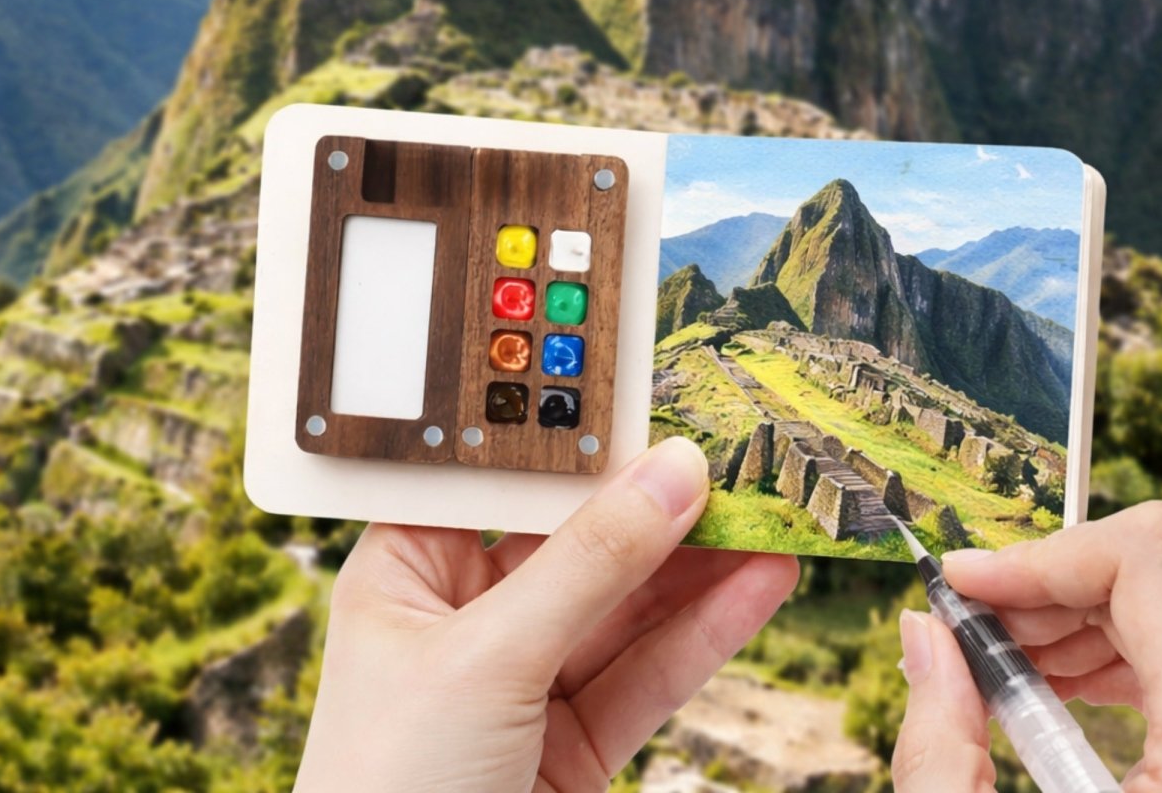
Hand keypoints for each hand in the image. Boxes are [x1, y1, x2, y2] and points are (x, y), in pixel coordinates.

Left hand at [294, 437, 799, 792]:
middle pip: (577, 540)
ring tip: (771, 517)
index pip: (506, 484)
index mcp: (408, 571)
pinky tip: (760, 586)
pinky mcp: (573, 740)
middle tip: (735, 461)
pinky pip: (647, 671)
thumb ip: (588, 565)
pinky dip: (706, 632)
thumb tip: (673, 471)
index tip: (654, 407)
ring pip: (624, 606)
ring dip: (699, 566)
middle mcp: (466, 616)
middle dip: (657, 507)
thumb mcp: (486, 661)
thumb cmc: (390, 789)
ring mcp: (524, 679)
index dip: (580, 445)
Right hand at [892, 500, 1161, 791]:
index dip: (1041, 555)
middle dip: (1037, 590)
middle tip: (966, 628)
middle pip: (1144, 576)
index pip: (1145, 559)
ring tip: (998, 666)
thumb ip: (943, 746)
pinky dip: (1099, 653)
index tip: (963, 581)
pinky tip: (1048, 689)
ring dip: (1061, 619)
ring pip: (1157, 606)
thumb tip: (920, 631)